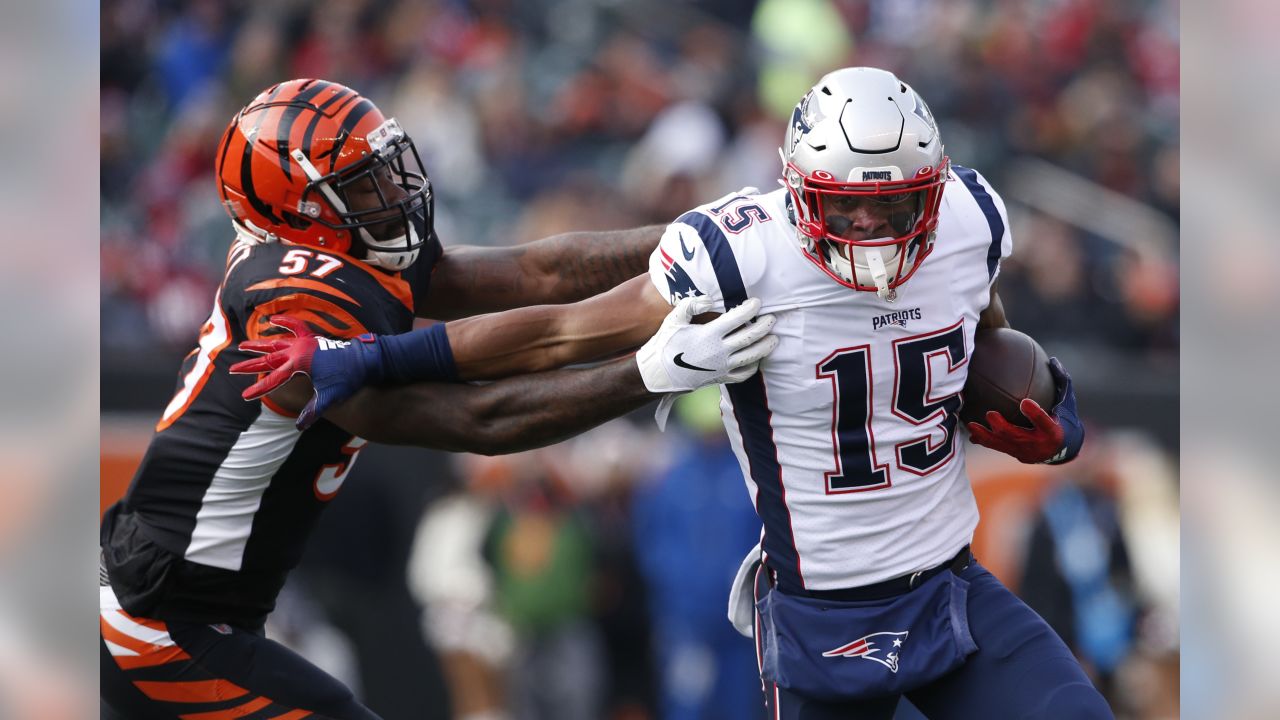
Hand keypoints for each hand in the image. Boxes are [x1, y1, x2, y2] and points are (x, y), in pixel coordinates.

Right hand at [229, 315, 380, 429]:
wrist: (364, 359)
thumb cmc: (348, 378)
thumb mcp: (330, 396)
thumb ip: (313, 410)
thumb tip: (300, 427)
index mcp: (299, 364)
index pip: (274, 380)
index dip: (258, 389)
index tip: (244, 396)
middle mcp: (298, 350)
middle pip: (268, 359)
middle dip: (250, 365)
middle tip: (232, 369)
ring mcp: (304, 342)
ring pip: (276, 342)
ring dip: (259, 345)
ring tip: (243, 345)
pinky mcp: (312, 337)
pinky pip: (295, 326)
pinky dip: (284, 322)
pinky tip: (272, 320)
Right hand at [635, 296, 778, 393]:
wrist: (659, 373)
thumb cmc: (666, 343)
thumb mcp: (674, 319)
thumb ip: (691, 305)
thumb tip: (710, 299)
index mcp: (709, 335)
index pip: (737, 319)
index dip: (750, 309)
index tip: (757, 302)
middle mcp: (719, 352)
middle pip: (749, 337)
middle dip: (764, 326)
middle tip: (772, 319)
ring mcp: (722, 367)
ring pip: (751, 356)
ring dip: (765, 347)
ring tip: (774, 338)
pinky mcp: (721, 378)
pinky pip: (743, 374)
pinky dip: (753, 366)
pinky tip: (757, 358)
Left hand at [966, 357, 1083, 463]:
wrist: (1062, 449)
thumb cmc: (1063, 418)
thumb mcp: (1067, 402)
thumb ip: (1061, 383)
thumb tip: (1053, 360)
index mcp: (1054, 431)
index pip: (1044, 422)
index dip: (1035, 414)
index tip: (1025, 402)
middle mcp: (1039, 444)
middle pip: (1018, 436)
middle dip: (1003, 427)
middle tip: (990, 414)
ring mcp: (1025, 451)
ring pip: (1003, 444)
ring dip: (986, 435)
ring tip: (971, 425)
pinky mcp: (1015, 454)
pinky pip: (998, 447)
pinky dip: (984, 441)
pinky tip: (970, 434)